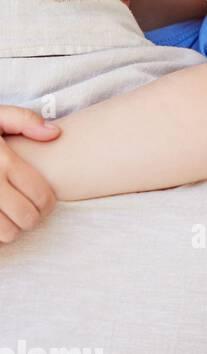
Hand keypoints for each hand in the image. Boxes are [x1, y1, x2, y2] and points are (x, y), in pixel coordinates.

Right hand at [0, 106, 60, 244]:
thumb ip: (23, 119)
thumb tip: (55, 134)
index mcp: (2, 161)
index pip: (41, 196)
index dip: (47, 204)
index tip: (42, 203)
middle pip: (27, 218)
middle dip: (31, 218)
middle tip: (26, 212)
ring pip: (7, 234)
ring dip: (11, 230)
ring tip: (7, 218)